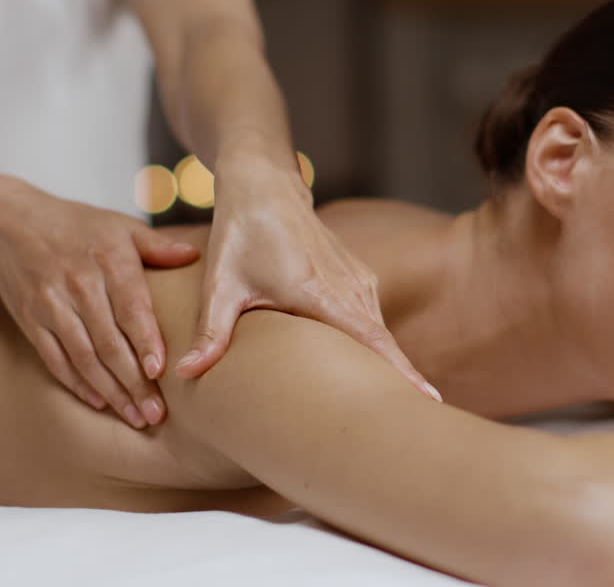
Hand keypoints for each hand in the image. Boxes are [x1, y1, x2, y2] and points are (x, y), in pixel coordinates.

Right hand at [0, 177, 198, 427]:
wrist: (8, 223)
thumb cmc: (75, 225)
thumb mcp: (119, 225)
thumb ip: (157, 245)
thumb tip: (194, 256)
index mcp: (108, 262)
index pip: (131, 309)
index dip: (145, 342)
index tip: (160, 372)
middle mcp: (80, 286)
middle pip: (110, 343)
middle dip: (134, 383)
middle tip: (155, 415)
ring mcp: (52, 306)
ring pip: (84, 358)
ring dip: (110, 392)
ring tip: (134, 418)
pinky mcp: (31, 321)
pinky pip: (56, 359)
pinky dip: (77, 384)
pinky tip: (98, 402)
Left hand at [174, 155, 438, 399]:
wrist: (266, 188)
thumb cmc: (242, 235)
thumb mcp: (221, 285)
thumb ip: (211, 333)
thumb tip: (185, 374)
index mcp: (321, 292)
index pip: (371, 340)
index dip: (399, 371)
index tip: (428, 400)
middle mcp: (350, 288)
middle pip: (385, 345)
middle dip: (402, 383)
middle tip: (417, 425)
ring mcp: (359, 282)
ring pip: (380, 335)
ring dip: (390, 367)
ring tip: (403, 410)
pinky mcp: (359, 281)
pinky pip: (373, 322)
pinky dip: (378, 349)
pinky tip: (378, 377)